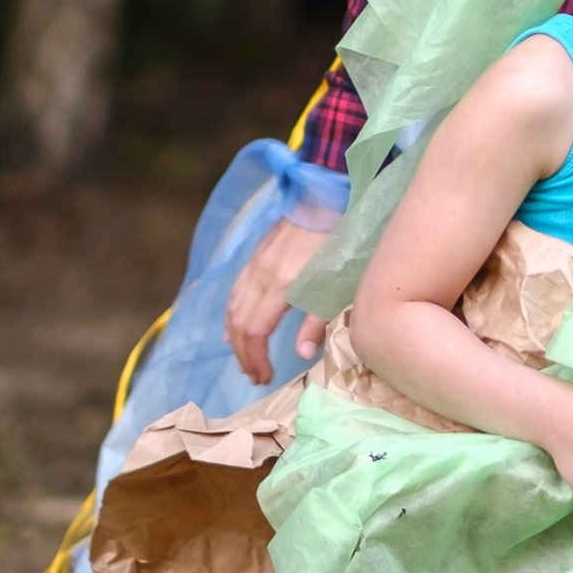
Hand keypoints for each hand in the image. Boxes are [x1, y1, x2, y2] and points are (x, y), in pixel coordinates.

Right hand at [225, 208, 338, 384]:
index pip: (254, 332)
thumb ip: (317, 321)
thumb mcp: (337, 286)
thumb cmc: (340, 242)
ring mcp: (256, 264)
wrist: (328, 195)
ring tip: (245, 359)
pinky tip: (235, 327)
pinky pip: (236, 291)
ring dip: (235, 338)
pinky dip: (232, 314)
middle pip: (238, 324)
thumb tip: (301, 355)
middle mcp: (261, 276)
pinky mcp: (258, 255)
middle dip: (243, 354)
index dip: (254, 358)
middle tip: (254, 376)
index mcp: (281, 286)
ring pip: (233, 307)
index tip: (264, 377)